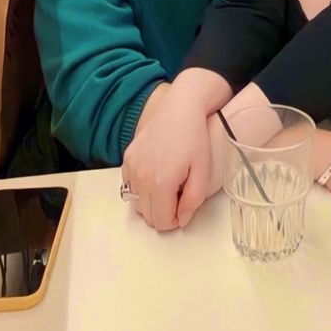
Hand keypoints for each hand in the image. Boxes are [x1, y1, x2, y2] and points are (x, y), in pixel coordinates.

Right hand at [121, 81, 211, 230]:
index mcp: (161, 183)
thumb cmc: (195, 137)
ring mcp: (131, 167)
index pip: (161, 222)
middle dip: (163, 212)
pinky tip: (156, 174)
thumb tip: (182, 219)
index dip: (175, 220)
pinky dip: (140, 187)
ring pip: (136, 202)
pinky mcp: (127, 158)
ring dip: (151, 201)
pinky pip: (129, 185)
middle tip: (179, 195)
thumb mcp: (203, 170)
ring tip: (168, 184)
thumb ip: (193, 200)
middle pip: (147, 216)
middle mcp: (141, 177)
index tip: (185, 206)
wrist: (180, 108)